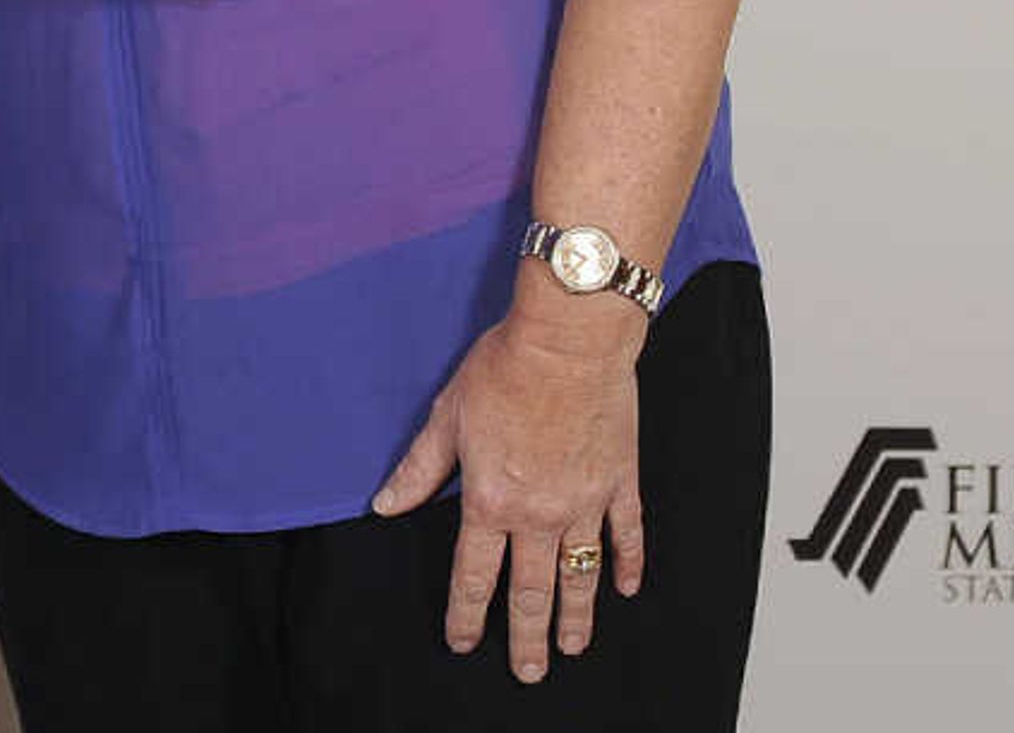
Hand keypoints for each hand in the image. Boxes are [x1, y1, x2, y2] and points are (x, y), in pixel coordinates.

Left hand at [370, 302, 645, 683]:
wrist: (569, 340)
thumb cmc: (506, 369)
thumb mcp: (448, 416)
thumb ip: (420, 469)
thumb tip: (386, 504)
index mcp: (491, 501)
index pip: (473, 574)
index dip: (465, 613)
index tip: (461, 640)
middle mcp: (539, 513)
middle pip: (530, 591)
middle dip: (525, 637)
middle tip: (527, 672)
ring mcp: (585, 502)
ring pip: (579, 575)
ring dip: (575, 617)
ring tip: (572, 648)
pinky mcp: (619, 481)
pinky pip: (626, 535)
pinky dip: (627, 565)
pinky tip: (626, 588)